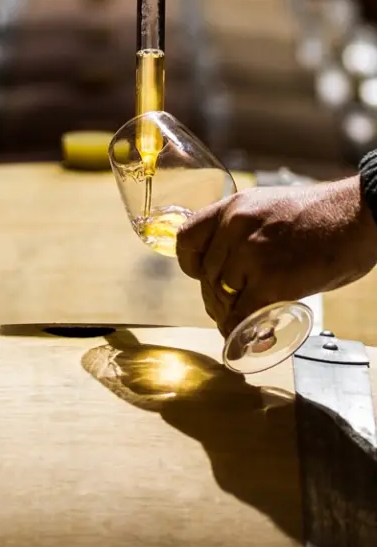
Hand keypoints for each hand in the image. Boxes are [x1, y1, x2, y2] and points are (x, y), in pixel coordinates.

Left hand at [175, 174, 376, 336]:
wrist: (360, 216)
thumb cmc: (325, 216)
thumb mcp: (271, 209)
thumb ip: (247, 231)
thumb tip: (232, 265)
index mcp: (233, 207)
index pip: (187, 239)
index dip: (191, 265)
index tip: (202, 276)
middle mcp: (235, 228)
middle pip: (205, 276)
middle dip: (216, 298)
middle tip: (231, 310)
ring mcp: (250, 254)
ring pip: (222, 298)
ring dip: (230, 316)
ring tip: (244, 322)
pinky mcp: (269, 281)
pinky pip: (241, 316)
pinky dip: (240, 333)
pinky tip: (245, 339)